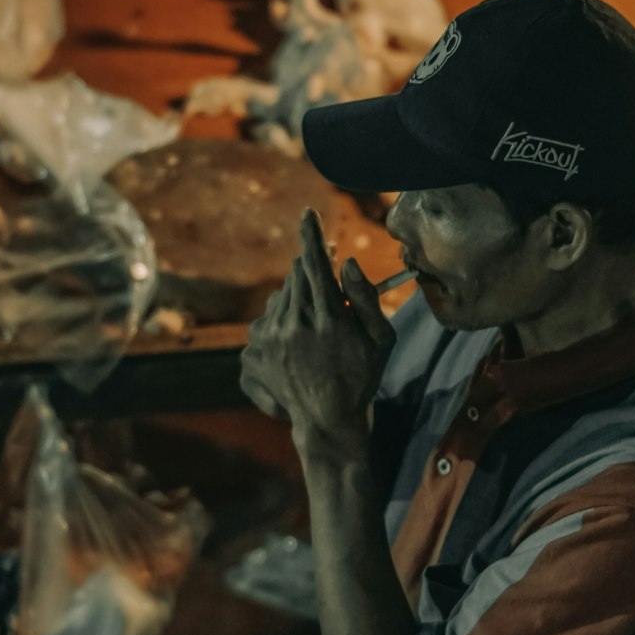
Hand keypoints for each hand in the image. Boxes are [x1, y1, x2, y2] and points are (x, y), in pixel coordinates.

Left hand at [244, 209, 394, 450]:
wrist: (326, 421)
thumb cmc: (361, 377)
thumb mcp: (381, 339)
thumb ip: (366, 297)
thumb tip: (346, 263)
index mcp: (328, 317)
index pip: (315, 263)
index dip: (311, 235)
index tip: (307, 213)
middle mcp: (295, 324)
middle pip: (297, 276)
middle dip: (312, 274)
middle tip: (329, 292)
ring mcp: (270, 337)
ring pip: (281, 296)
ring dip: (298, 302)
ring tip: (315, 333)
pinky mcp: (254, 349)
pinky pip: (267, 318)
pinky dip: (282, 321)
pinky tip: (297, 345)